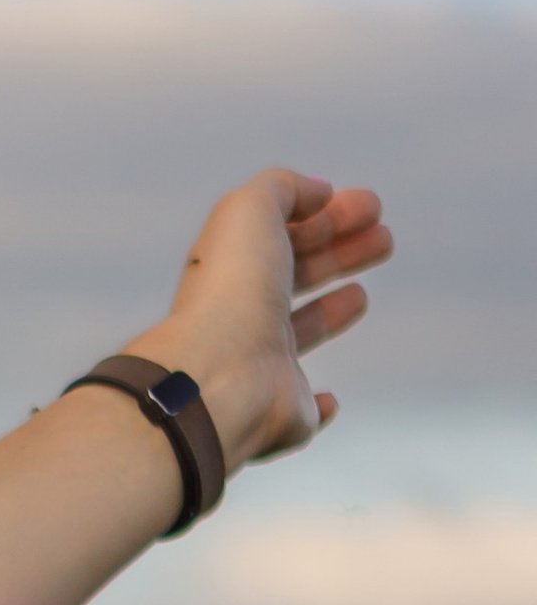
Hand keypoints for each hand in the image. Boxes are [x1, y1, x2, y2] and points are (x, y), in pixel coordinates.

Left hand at [128, 168, 391, 473]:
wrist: (221, 376)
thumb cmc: (233, 291)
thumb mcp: (251, 212)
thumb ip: (283, 190)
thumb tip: (319, 194)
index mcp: (232, 272)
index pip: (282, 237)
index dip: (327, 217)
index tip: (371, 206)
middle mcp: (242, 319)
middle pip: (294, 279)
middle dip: (338, 253)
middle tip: (383, 238)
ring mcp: (262, 370)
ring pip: (299, 335)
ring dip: (330, 313)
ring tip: (360, 295)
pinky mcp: (284, 415)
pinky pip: (301, 413)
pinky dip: (317, 406)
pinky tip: (329, 399)